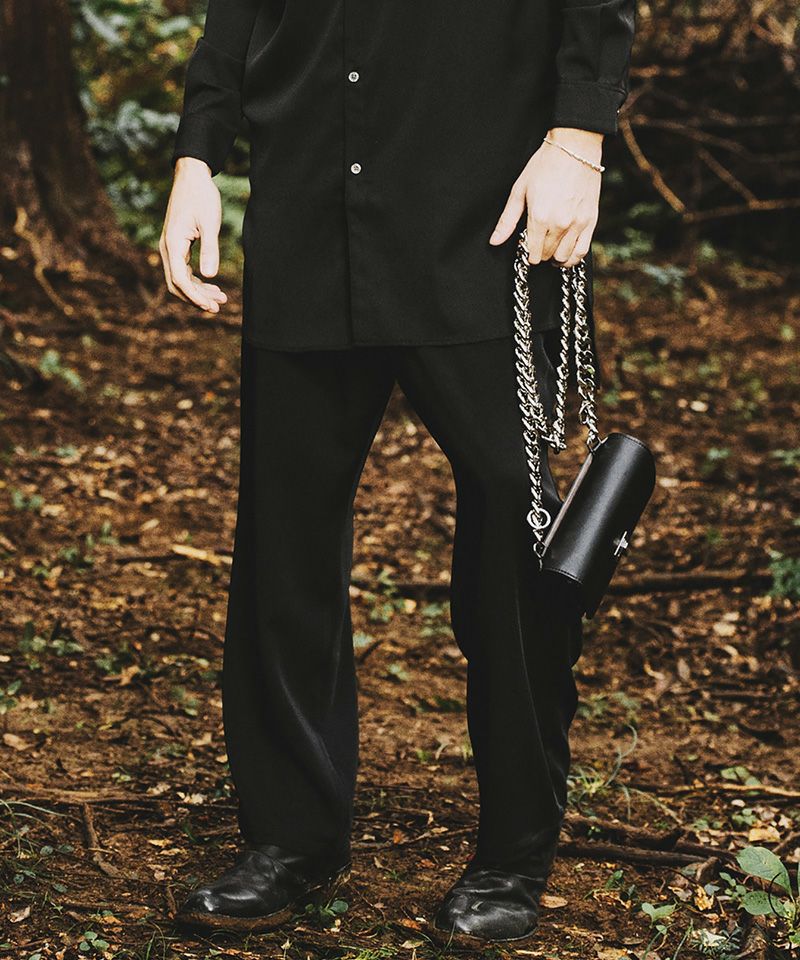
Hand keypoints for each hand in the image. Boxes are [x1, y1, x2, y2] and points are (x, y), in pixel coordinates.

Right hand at [160, 157, 227, 313]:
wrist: (192, 176)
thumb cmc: (201, 196)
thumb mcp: (210, 223)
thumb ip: (210, 249)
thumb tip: (209, 276)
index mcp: (172, 243)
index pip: (179, 279)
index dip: (194, 296)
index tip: (211, 306)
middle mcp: (167, 248)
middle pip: (177, 284)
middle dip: (196, 298)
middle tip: (218, 307)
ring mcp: (171, 247)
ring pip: (180, 279)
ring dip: (198, 291)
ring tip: (221, 299)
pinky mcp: (177, 245)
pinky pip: (183, 270)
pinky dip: (196, 281)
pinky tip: (212, 285)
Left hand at [489, 128, 603, 267]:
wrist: (575, 148)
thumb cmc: (545, 165)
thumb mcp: (520, 190)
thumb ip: (507, 220)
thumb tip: (494, 241)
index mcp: (539, 217)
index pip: (532, 252)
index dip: (528, 252)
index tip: (527, 245)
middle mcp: (559, 224)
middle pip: (546, 255)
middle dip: (540, 253)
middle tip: (538, 243)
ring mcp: (577, 224)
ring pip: (564, 257)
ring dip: (555, 258)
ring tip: (551, 251)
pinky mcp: (591, 220)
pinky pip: (582, 251)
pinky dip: (573, 258)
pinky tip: (566, 255)